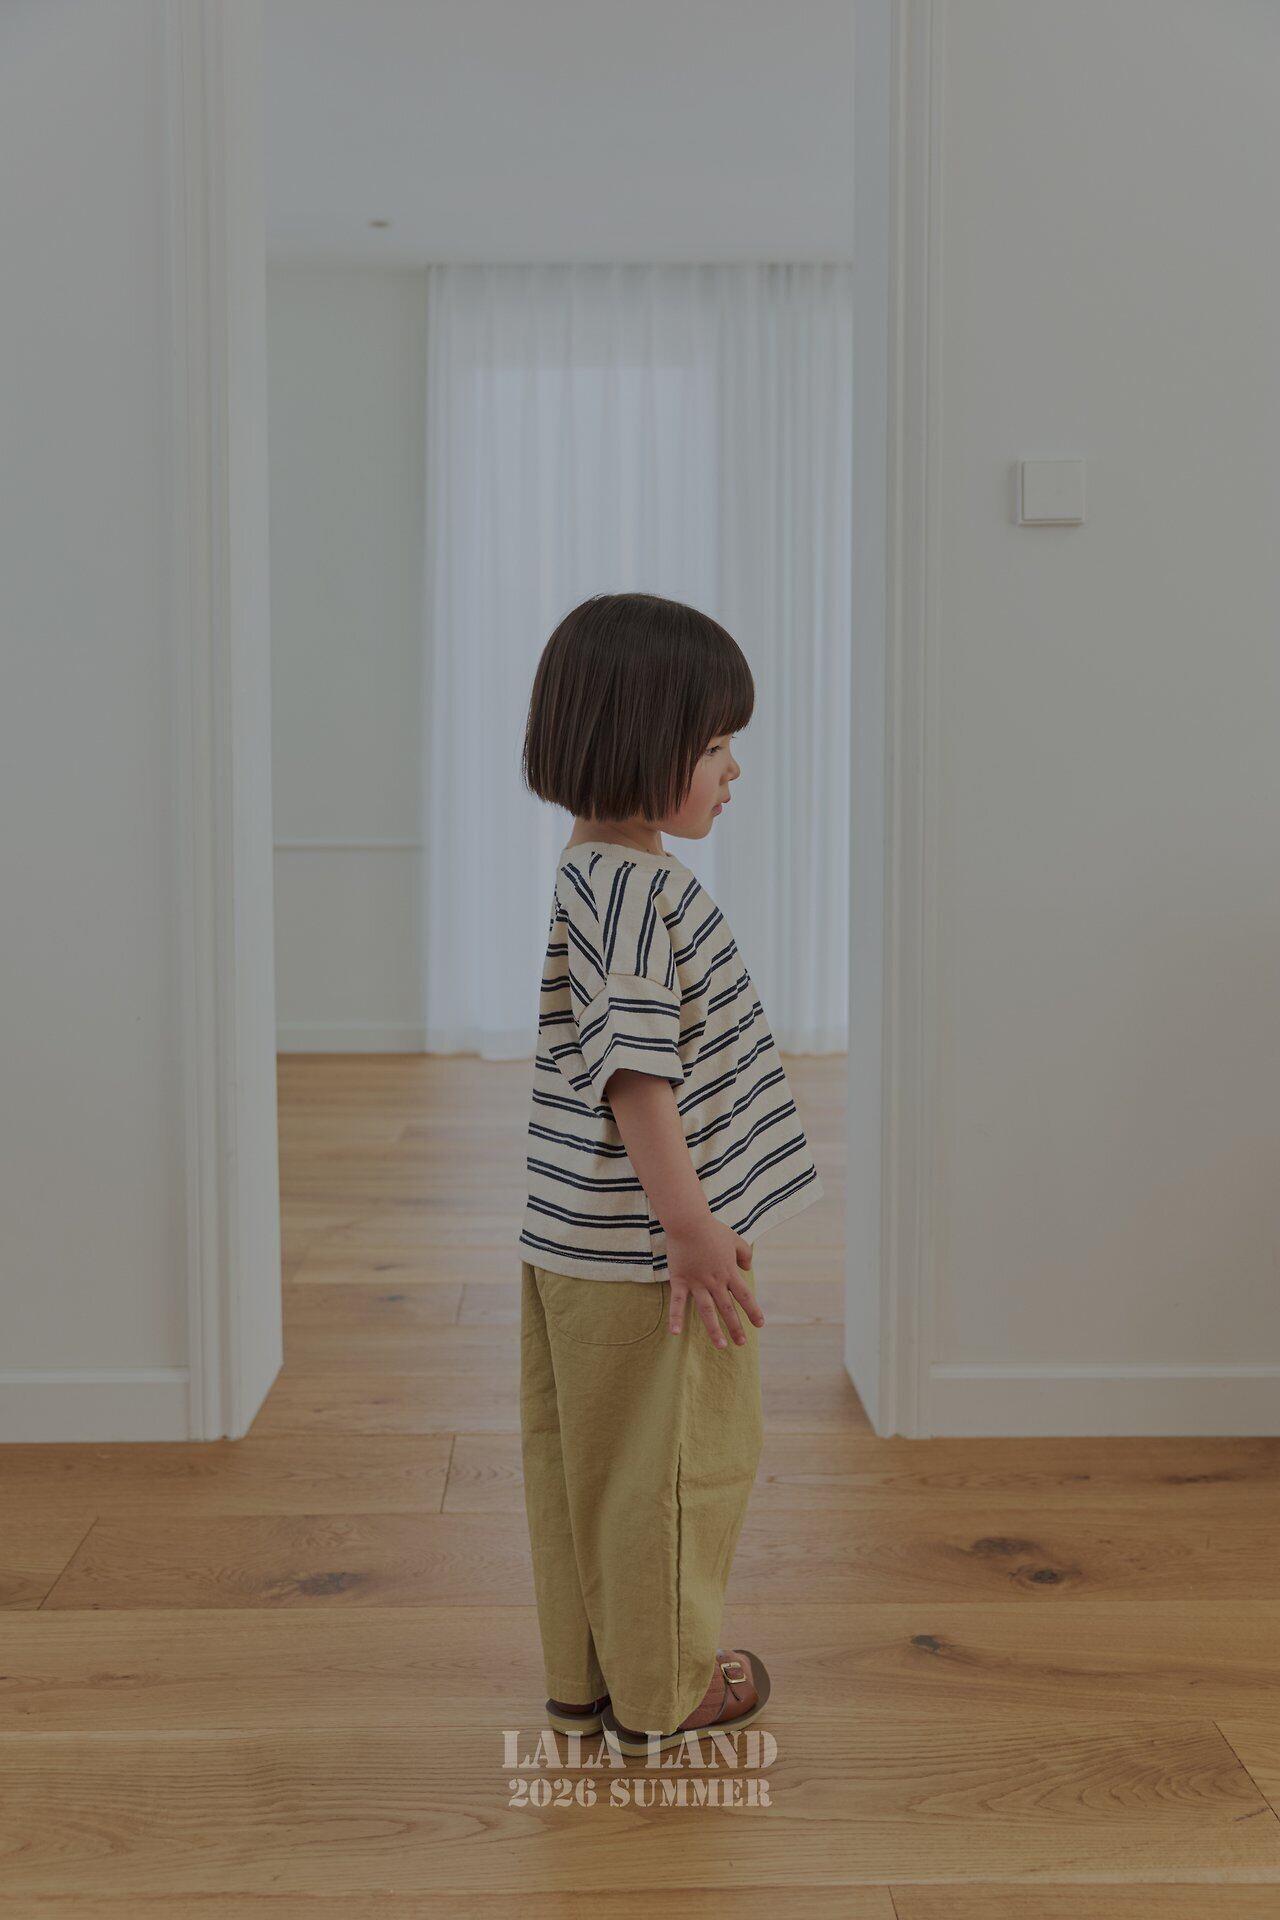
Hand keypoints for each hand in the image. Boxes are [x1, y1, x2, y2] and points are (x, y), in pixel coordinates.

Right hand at [663, 1216, 763, 1347]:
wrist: (689, 1221)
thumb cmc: (712, 1229)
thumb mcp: (735, 1239)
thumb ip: (745, 1254)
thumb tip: (748, 1268)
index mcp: (729, 1272)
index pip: (745, 1296)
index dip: (753, 1311)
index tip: (760, 1325)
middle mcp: (715, 1281)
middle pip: (728, 1308)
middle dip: (735, 1327)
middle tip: (741, 1343)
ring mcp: (697, 1282)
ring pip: (707, 1311)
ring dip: (714, 1329)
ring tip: (721, 1345)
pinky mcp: (680, 1280)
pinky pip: (677, 1302)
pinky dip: (676, 1317)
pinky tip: (675, 1333)